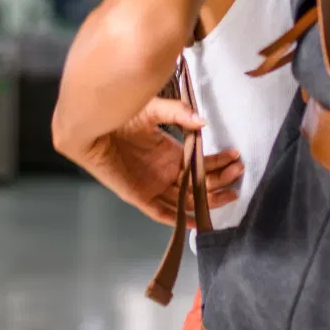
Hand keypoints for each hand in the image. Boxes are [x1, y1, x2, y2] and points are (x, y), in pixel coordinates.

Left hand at [78, 96, 243, 226]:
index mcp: (171, 154)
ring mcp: (154, 186)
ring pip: (187, 200)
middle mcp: (165, 173)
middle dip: (221, 180)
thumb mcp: (154, 110)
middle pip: (200, 184)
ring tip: (231, 193)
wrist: (91, 125)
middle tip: (238, 172)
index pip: (202, 165)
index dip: (219, 163)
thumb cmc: (120, 115)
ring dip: (209, 199)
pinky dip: (179, 219)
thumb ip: (178, 113)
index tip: (236, 158)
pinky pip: (162, 213)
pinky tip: (197, 219)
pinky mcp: (139, 196)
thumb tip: (203, 122)